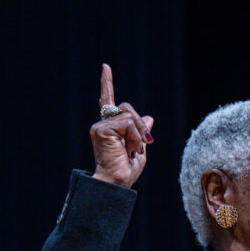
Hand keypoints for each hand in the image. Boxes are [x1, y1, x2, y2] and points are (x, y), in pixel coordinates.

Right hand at [90, 64, 154, 187]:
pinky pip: (128, 123)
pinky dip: (135, 136)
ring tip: (134, 150)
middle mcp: (102, 125)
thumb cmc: (126, 172)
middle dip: (141, 125)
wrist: (116, 183)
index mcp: (109, 129)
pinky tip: (130, 149)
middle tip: (145, 144)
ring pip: (129, 116)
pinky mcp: (101, 129)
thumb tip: (149, 117)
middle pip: (127, 109)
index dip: (106, 84)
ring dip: (139, 133)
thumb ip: (141, 133)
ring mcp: (100, 126)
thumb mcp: (140, 150)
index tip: (105, 67)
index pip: (108, 102)